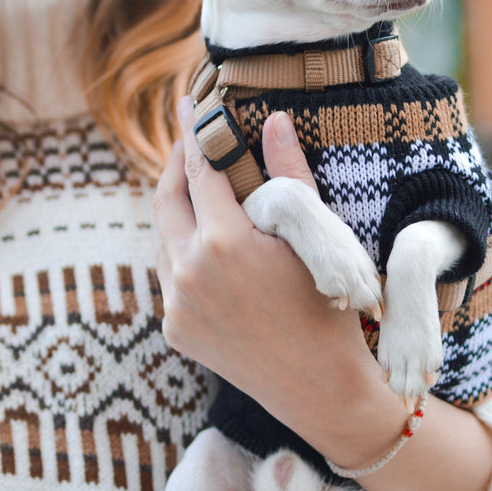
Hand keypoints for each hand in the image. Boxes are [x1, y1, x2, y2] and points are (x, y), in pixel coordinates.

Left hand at [152, 98, 382, 412]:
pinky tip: (212, 255)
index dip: (192, 132)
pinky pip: (170, 277)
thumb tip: (273, 119)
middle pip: (166, 199)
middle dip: (175, 166)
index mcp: (224, 242)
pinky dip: (185, 257)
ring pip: (164, 240)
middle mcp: (188, 271)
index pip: (198, 169)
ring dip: (180, 216)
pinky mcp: (173, 328)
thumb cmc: (326, 305)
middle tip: (188, 142)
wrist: (319, 387)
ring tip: (204, 198)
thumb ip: (289, 173)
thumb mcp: (313, 236)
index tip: (187, 103)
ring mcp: (176, 303)